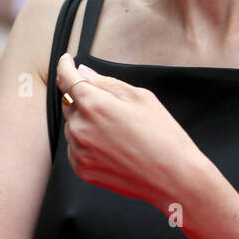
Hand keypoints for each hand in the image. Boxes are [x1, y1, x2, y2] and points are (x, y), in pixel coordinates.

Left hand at [55, 54, 207, 208]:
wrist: (173, 177)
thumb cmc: (162, 136)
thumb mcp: (140, 97)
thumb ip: (106, 82)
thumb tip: (85, 73)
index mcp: (94, 105)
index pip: (67, 78)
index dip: (65, 66)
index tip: (66, 61)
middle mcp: (80, 128)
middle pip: (69, 102)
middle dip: (83, 97)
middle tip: (112, 105)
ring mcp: (79, 151)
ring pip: (73, 125)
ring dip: (86, 121)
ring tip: (118, 131)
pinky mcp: (82, 169)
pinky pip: (75, 147)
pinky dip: (87, 142)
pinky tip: (112, 146)